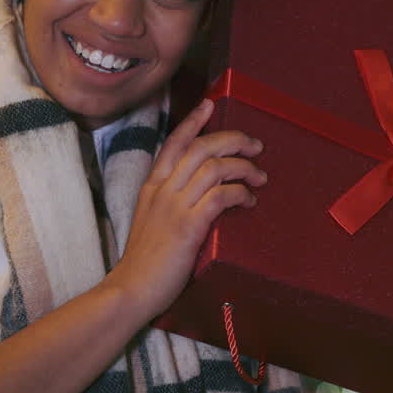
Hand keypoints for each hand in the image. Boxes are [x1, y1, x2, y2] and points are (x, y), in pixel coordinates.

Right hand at [106, 98, 265, 318]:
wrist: (131, 289)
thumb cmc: (145, 261)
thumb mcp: (152, 220)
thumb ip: (171, 201)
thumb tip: (202, 192)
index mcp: (152, 187)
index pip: (174, 143)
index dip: (193, 121)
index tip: (210, 104)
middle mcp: (162, 190)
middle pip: (201, 148)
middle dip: (232, 140)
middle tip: (255, 145)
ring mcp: (175, 207)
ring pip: (214, 168)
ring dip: (244, 167)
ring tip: (260, 176)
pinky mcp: (188, 227)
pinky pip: (221, 196)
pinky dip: (240, 193)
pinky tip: (249, 201)